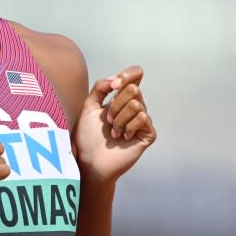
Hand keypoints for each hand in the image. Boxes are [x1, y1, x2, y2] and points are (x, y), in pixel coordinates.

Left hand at [74, 65, 156, 184]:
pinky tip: (122, 137)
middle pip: (134, 89)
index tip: (114, 84)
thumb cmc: (88, 136)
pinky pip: (143, 118)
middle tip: (107, 120)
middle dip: (115, 105)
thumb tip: (115, 78)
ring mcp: (142, 121)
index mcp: (121, 98)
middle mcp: (134, 106)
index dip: (128, 74)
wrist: (90, 160)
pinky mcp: (148, 134)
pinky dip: (128, 126)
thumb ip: (100, 88)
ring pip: (136, 105)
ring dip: (118, 119)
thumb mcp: (89, 107)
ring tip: (113, 132)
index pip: (135, 75)